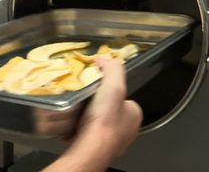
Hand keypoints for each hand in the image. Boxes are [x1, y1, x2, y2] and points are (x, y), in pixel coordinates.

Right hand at [43, 57, 141, 171]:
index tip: (98, 87)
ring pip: (100, 123)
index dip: (111, 90)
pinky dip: (81, 129)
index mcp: (134, 115)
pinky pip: (90, 134)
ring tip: (78, 110)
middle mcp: (128, 131)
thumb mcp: (114, 85)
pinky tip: (74, 125)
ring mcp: (113, 142)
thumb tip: (105, 58)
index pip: (125, 98)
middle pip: (111, 110)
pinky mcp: (98, 150)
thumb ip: (113, 69)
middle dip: (98, 105)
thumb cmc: (105, 118)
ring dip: (89, 117)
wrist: (91, 147)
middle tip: (85, 99)